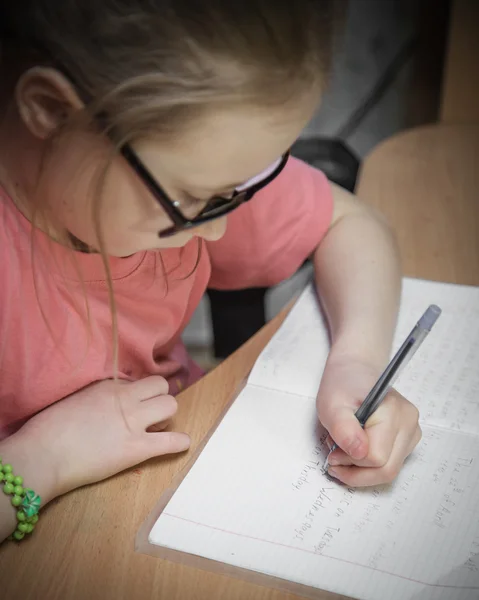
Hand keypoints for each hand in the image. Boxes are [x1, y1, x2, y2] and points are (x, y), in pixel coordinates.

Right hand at [16, 377, 189, 498]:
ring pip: (170, 406)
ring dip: (166, 417)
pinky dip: (179, 443)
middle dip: (159, 400)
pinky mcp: (136, 448)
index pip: (140, 381)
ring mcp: (133, 422)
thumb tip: (107, 406)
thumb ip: (97, 398)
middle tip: (149, 417)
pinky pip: (171, 441)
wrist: (42, 455)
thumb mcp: (75, 399)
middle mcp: (125, 398)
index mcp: (109, 385)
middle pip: (162, 387)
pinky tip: (181, 444)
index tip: (135, 405)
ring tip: (156, 429)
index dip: (140, 394)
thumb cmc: (48, 429)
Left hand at [316, 355, 420, 486]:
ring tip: (342, 451)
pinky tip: (354, 451)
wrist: (355, 370)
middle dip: (356, 472)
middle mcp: (409, 423)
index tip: (332, 453)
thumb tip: (360, 453)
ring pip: (390, 470)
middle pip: (387, 470)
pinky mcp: (408, 439)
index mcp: (393, 412)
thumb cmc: (343, 384)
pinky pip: (391, 464)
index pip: (376, 457)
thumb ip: (343, 428)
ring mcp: (412, 432)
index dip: (350, 460)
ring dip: (362, 470)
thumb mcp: (332, 404)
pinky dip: (369, 466)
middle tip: (334, 459)